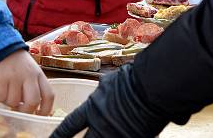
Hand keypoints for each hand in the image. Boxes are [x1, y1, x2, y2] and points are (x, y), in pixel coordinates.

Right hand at [0, 50, 53, 114]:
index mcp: (39, 75)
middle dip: (24, 110)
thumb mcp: (31, 71)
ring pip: (13, 101)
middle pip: (32, 102)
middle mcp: (29, 75)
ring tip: (3, 92)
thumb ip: (33, 86)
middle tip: (17, 108)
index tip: (38, 115)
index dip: (46, 109)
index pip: (49, 96)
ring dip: (6, 102)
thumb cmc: (16, 63)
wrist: (0, 46)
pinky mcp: (1, 77)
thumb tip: (32, 109)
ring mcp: (15, 76)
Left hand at [49, 65, 170, 137]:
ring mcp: (116, 134)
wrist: (152, 87)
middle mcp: (100, 124)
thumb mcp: (108, 83)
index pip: (69, 125)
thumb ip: (100, 92)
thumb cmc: (132, 80)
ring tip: (97, 137)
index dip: (59, 135)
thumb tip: (100, 90)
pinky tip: (119, 134)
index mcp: (92, 108)